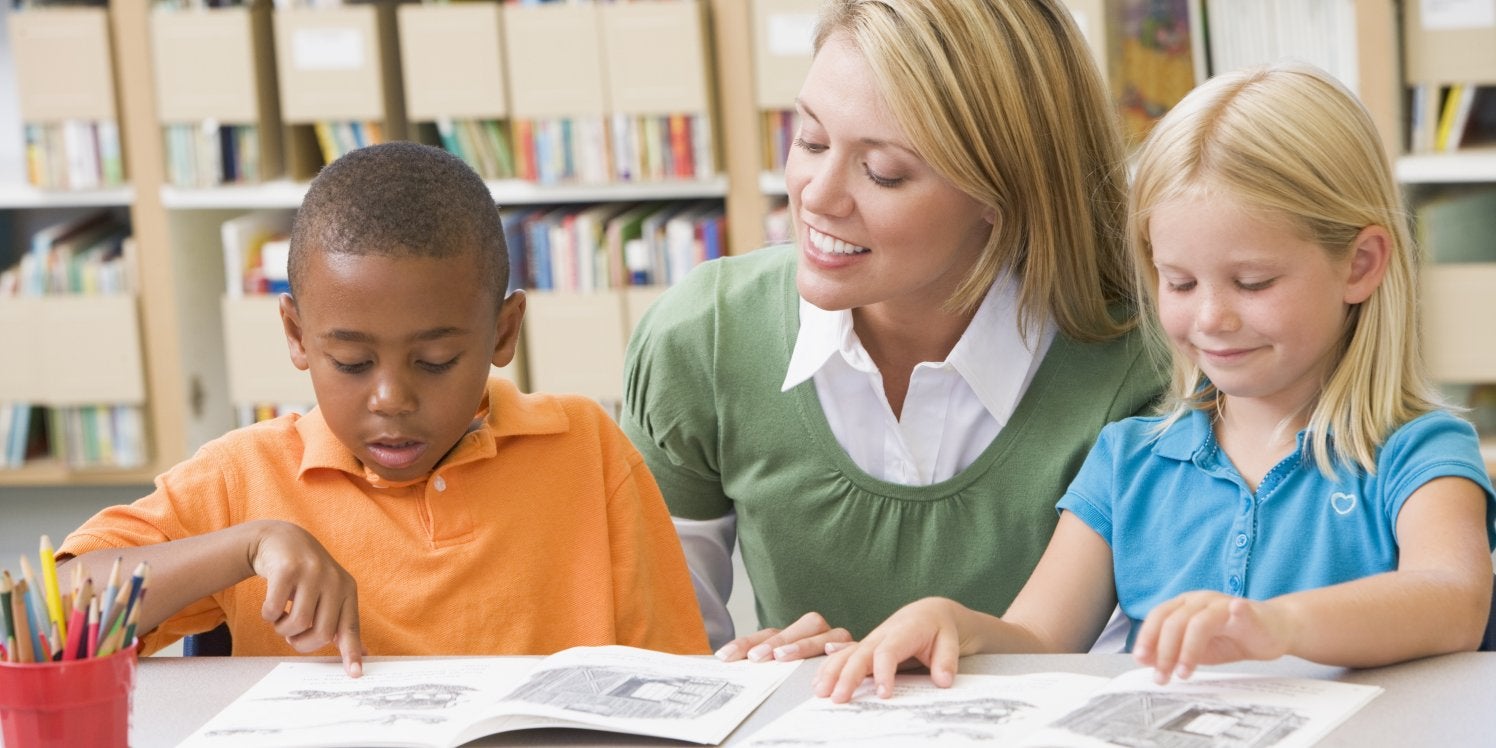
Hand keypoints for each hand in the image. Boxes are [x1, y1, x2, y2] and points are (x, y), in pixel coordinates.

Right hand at [248, 521, 365, 676]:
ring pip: (298, 623)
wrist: (281, 540)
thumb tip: (362, 653)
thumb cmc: (307, 576)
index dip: (351, 651)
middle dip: (303, 643)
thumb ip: (342, 622)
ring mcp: (311, 573)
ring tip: (282, 620)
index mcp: (348, 590)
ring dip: (283, 630)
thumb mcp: (330, 594)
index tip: (355, 674)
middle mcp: (334, 580)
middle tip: (293, 637)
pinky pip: (274, 609)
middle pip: (322, 633)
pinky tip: (271, 607)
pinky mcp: (287, 569)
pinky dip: (269, 615)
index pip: (351, 627)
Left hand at [714, 612, 852, 662]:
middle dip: (776, 640)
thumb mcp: (791, 669)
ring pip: (823, 633)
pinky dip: (841, 649)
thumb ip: (770, 666)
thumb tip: (729, 666)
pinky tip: (830, 653)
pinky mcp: (860, 651)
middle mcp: (821, 633)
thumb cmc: (822, 674)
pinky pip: (851, 647)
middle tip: (756, 657)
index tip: (725, 655)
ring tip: (782, 657)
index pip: (771, 632)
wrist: (875, 658)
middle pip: (801, 626)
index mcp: (800, 635)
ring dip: (801, 644)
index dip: (747, 641)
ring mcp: (841, 641)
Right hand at [814, 598, 969, 702]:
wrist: (930, 612)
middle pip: (860, 654)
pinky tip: (818, 680)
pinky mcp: (866, 647)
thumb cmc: (939, 627)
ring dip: (831, 672)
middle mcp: (882, 634)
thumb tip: (943, 681)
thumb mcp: (951, 641)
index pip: (888, 652)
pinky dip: (829, 667)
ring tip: (819, 691)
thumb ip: (947, 661)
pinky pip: (844, 656)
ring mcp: (871, 640)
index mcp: (904, 630)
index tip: (882, 694)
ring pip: (847, 654)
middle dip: (846, 676)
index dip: (883, 673)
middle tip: (837, 698)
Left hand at [1132, 591, 1290, 684]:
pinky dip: (1236, 610)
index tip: (1140, 660)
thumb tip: (1144, 660)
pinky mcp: (1247, 612)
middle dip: (1164, 652)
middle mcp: (1200, 601)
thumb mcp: (1195, 649)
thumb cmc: (1232, 637)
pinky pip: (1239, 609)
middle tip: (1163, 676)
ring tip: (1185, 673)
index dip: (1147, 637)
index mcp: (1184, 606)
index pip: (1158, 617)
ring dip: (1188, 650)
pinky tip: (1235, 611)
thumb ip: (1171, 652)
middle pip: (1174, 622)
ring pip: (1198, 622)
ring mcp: (1222, 604)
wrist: (1271, 631)